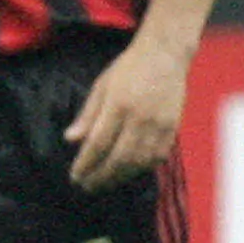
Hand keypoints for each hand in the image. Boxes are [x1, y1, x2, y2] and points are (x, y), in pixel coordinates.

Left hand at [65, 39, 186, 191]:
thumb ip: (87, 116)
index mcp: (119, 105)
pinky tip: (128, 173)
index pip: (99, 143)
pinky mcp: (173, 128)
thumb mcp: (101, 87)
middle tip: (87, 186)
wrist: (165, 55)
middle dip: (101, 176)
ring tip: (104, 183)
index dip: (86, 163)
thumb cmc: (127, 69)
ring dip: (120, 177)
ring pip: (140, 162)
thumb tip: (70, 140)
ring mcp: (160, 124)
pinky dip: (142, 168)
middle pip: (120, 158)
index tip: (75, 176)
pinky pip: (157, 156)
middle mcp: (141, 118)